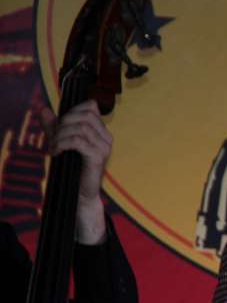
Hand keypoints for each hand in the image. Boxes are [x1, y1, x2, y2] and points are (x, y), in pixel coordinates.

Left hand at [41, 100, 111, 244]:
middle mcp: (106, 138)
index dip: (72, 110)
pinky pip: (78, 141)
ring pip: (80, 128)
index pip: (91, 107)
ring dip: (61, 135)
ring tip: (53, 146)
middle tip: (54, 137)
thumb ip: (54, 126)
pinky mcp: (97, 158)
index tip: (59, 124)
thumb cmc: (72, 170)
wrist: (79, 195)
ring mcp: (104, 147)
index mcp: (102, 133)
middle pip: (85, 115)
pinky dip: (63, 144)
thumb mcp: (61, 143)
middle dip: (64, 123)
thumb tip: (44, 110)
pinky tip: (56, 152)